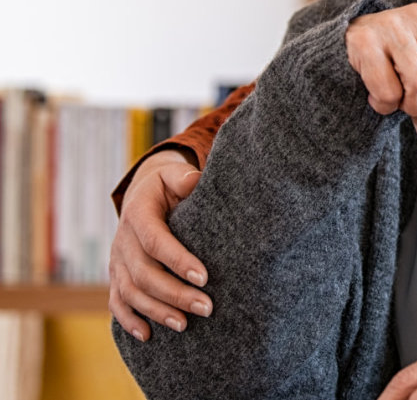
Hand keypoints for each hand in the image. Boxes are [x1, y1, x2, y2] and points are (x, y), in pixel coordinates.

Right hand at [108, 150, 211, 340]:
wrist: (142, 195)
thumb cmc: (167, 186)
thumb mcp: (172, 175)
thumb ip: (182, 177)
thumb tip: (194, 180)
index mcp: (138, 215)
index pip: (156, 241)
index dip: (178, 260)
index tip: (205, 277)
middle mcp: (123, 241)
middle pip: (144, 274)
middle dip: (174, 294)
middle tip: (206, 308)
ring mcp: (117, 261)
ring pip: (130, 292)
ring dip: (156, 311)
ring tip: (185, 325)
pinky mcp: (116, 276)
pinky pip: (116, 302)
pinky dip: (129, 320)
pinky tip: (147, 336)